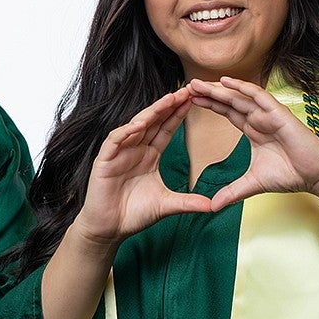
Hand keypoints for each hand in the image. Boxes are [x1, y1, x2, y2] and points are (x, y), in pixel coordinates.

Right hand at [72, 87, 211, 247]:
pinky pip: (115, 141)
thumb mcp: (167, 205)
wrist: (109, 229)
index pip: (165, 129)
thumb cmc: (134, 214)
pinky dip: (126, 132)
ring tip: (168, 100)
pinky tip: (139, 124)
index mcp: (149, 155)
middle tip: (187, 90)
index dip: (178, 115)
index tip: (194, 100)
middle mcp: (134, 149)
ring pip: (135, 126)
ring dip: (151, 112)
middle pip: (153, 122)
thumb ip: (188, 202)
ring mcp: (119, 153)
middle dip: (169, 106)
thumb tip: (213, 206)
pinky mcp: (105, 160)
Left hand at [186, 76, 318, 209]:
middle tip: (187, 87)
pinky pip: (258, 96)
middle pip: (229, 101)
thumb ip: (231, 192)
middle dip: (208, 94)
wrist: (316, 175)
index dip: (209, 106)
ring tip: (198, 84)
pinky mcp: (279, 113)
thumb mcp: (252, 183)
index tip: (189, 101)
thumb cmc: (290, 175)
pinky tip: (226, 81)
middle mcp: (259, 118)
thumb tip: (211, 207)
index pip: (226, 112)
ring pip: (239, 97)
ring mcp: (268, 114)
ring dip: (219, 89)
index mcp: (252, 130)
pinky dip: (242, 88)